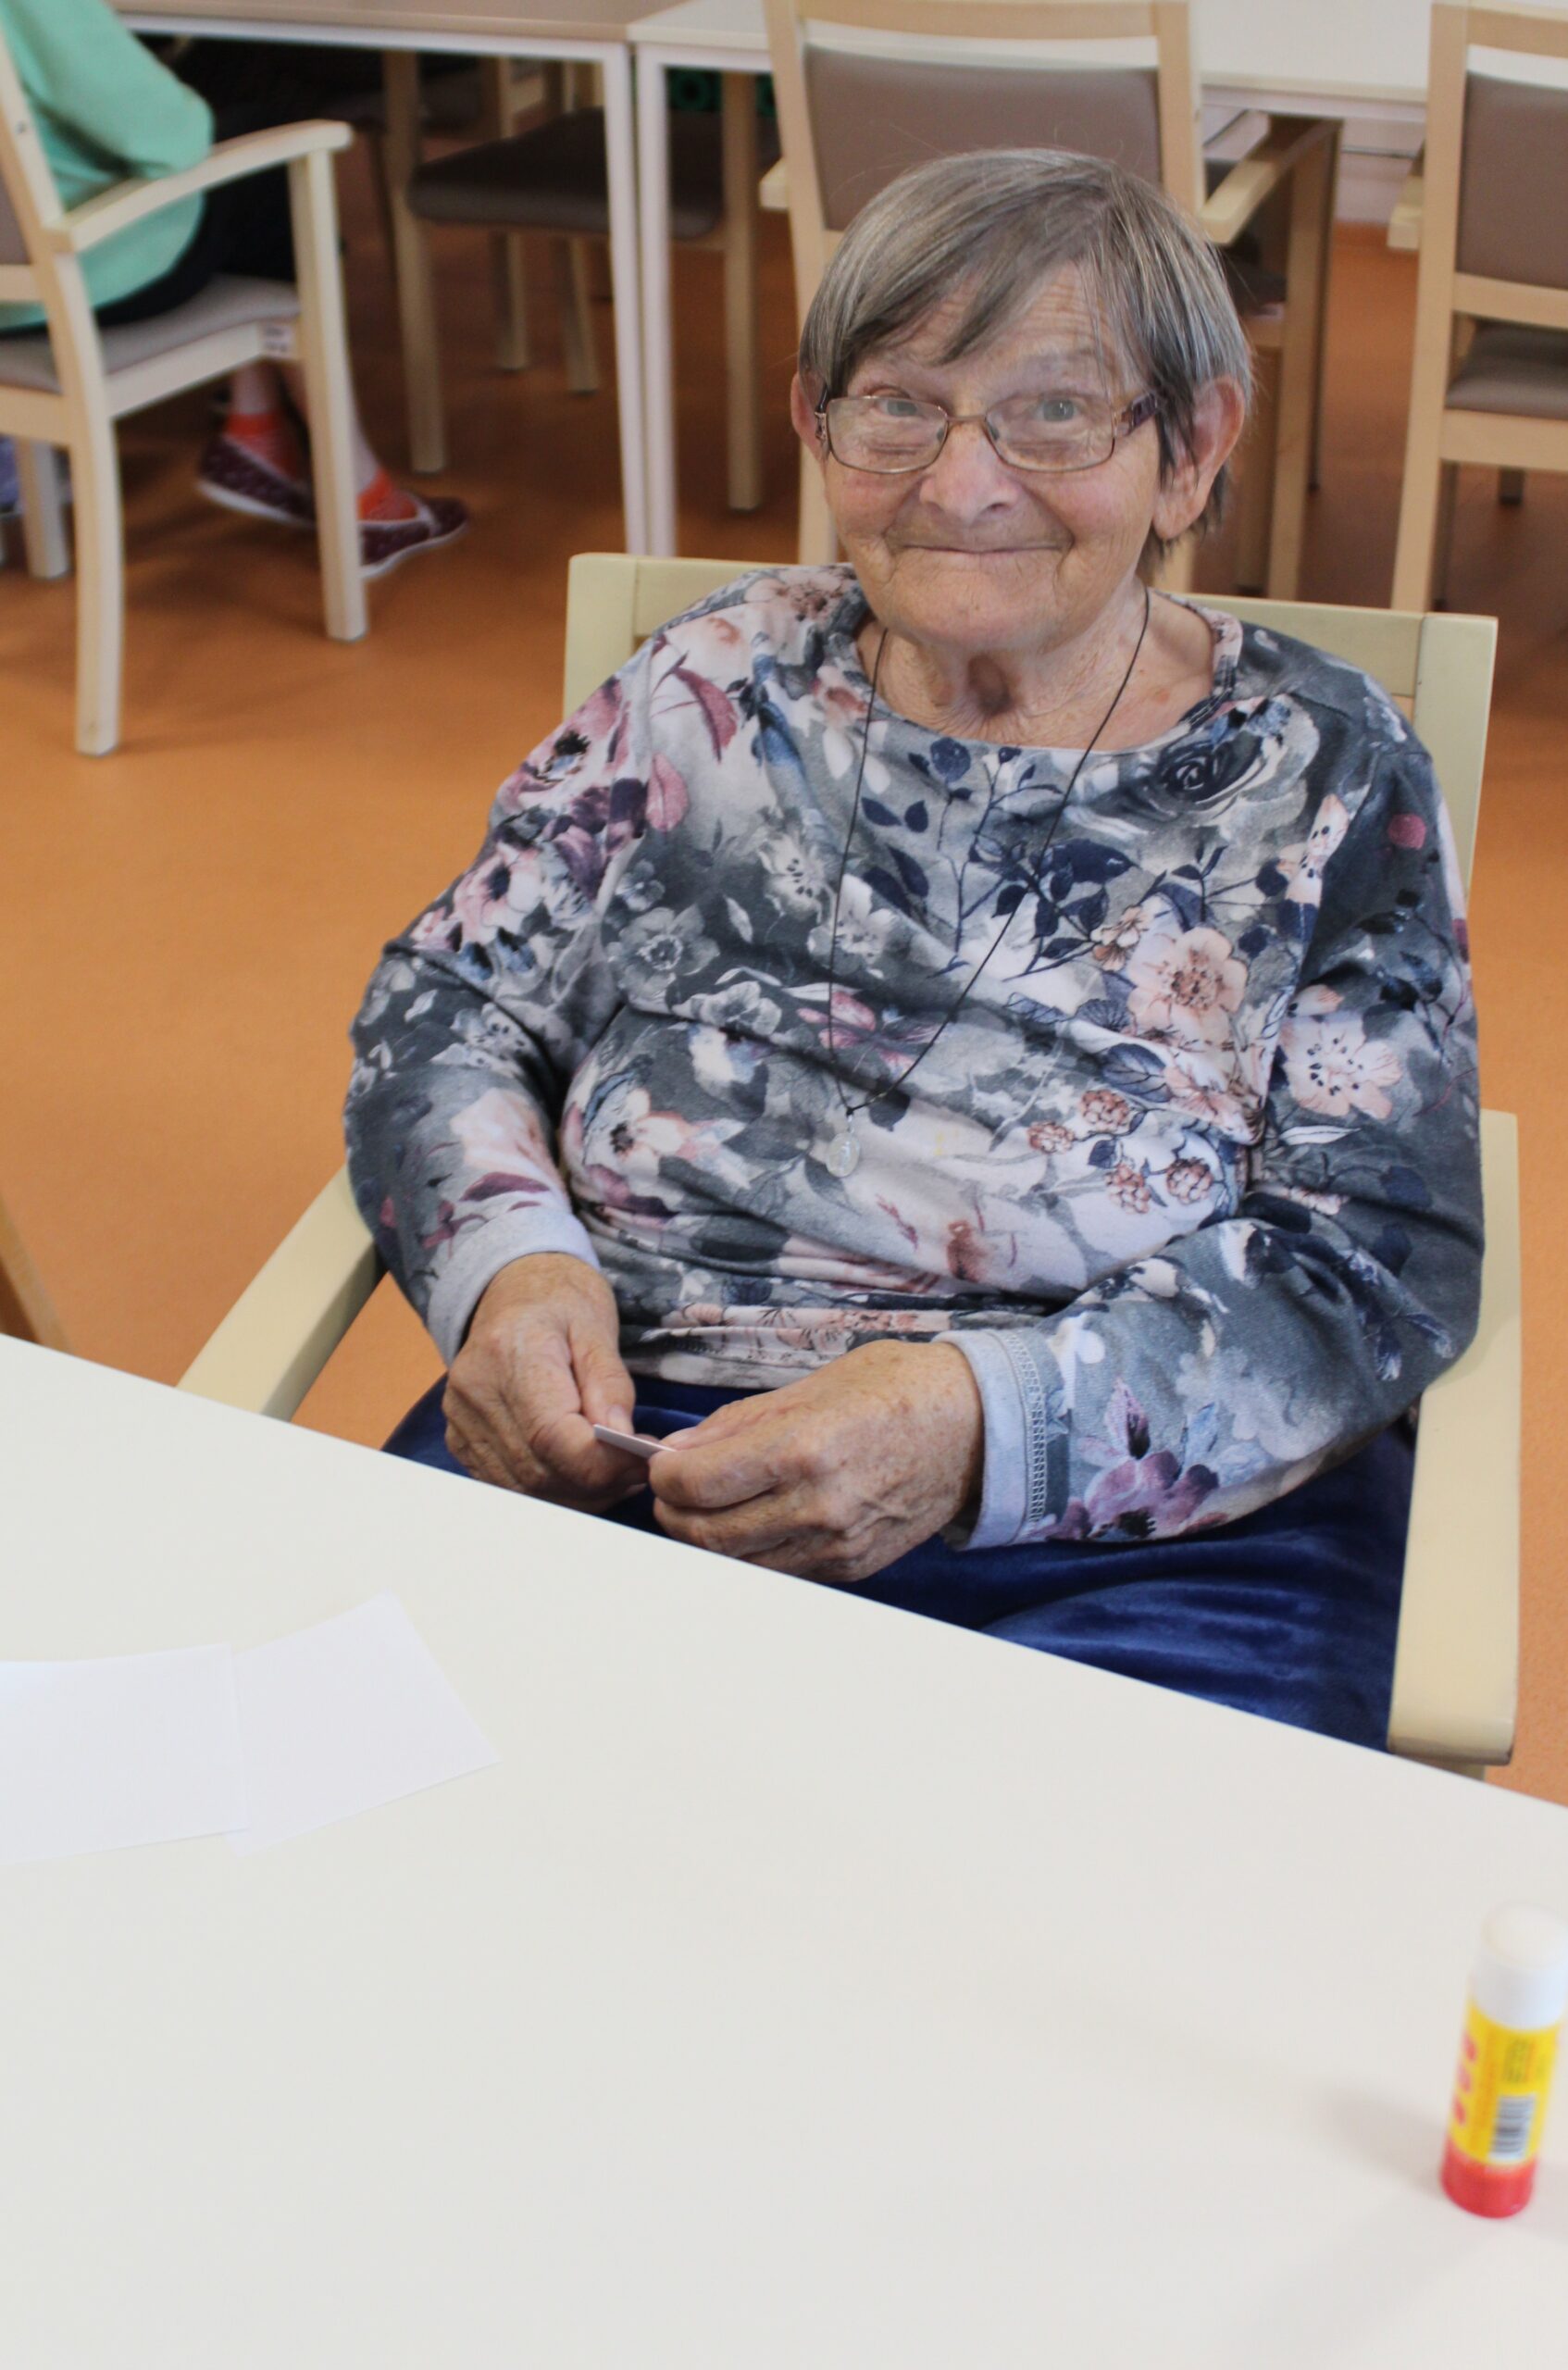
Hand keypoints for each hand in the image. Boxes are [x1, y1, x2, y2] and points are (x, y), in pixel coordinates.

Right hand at [443, 1254, 645, 1508]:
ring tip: (616, 1473)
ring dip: (578, 1495)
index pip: (551, 1434)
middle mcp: (475, 1391)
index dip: (602, 1462)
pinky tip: (583, 1474)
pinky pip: (509, 1486)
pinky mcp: (460, 1440)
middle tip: (638, 1470)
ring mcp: (461, 1420)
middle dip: (598, 1483)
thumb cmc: (561, 1301)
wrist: (511, 1289)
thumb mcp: (598, 1327)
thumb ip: (610, 1385)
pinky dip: (552, 1491)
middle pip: (539, 1470)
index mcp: (510, 1353)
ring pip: (524, 1489)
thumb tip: (622, 1440)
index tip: (644, 1459)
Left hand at [647, 1340, 983, 1584]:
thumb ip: (739, 1424)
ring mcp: (836, 1543)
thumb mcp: (812, 1386)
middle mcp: (818, 1506)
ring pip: (738, 1562)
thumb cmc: (897, 1390)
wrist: (976, 1428)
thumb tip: (679, 1449)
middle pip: (707, 1535)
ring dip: (708, 1538)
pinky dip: (752, 1551)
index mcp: (803, 1449)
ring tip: (710, 1505)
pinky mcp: (851, 1566)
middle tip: (674, 1489)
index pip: (696, 1485)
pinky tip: (755, 1520)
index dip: (663, 1476)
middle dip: (675, 1513)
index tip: (662, 1463)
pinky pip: (779, 1570)